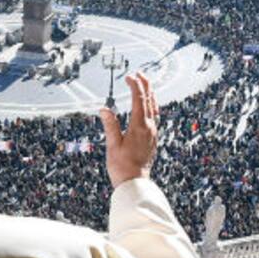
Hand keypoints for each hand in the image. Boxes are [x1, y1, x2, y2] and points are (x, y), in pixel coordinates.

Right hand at [99, 72, 157, 188]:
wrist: (135, 183)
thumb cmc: (122, 167)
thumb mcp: (113, 145)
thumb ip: (110, 125)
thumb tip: (104, 109)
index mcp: (139, 127)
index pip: (138, 100)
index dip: (134, 86)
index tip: (129, 77)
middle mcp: (149, 128)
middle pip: (149, 101)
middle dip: (145, 86)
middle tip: (140, 74)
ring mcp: (153, 134)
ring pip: (154, 109)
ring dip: (149, 96)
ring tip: (145, 86)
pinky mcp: (152, 140)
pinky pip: (154, 118)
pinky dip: (150, 107)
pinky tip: (147, 108)